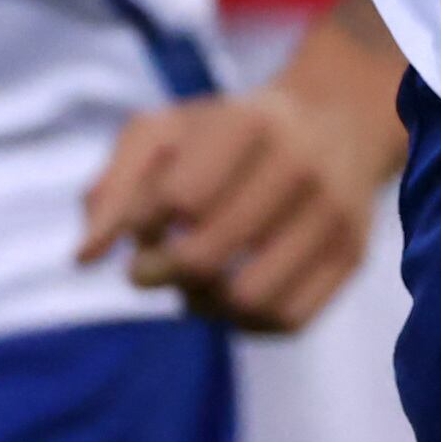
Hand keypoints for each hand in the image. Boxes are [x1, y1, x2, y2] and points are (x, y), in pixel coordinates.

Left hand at [77, 77, 397, 333]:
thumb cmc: (228, 133)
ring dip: (204, 303)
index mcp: (253, 120)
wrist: (338, 121)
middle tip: (152, 267)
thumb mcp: (165, 132)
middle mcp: (304, 162)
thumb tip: (86, 257)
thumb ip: (115, 185)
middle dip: (160, 273)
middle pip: (205, 256)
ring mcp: (337, 211)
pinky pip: (287, 320)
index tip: (146, 220)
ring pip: (249, 298)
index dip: (143, 224)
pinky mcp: (353, 254)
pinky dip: (245, 321)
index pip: (177, 201)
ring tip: (196, 283)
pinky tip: (233, 293)